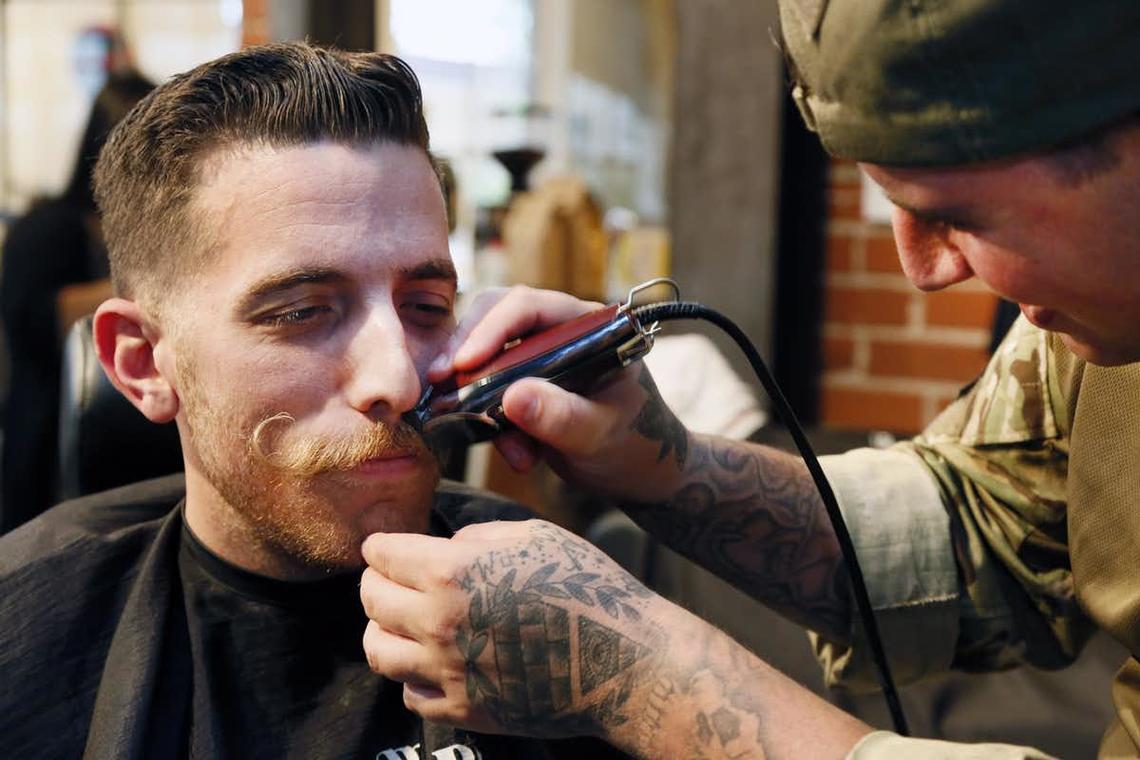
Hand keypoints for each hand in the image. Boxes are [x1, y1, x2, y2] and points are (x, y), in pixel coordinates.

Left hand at [360, 519, 664, 737]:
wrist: (623, 661)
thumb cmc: (587, 588)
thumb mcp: (534, 536)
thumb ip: (477, 536)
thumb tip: (447, 547)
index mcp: (452, 572)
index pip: (383, 555)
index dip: (380, 546)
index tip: (380, 546)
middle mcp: (438, 623)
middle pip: (371, 601)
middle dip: (375, 582)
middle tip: (387, 578)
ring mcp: (448, 672)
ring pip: (378, 651)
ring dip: (382, 630)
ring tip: (399, 621)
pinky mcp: (464, 709)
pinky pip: (410, 693)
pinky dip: (412, 674)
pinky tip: (432, 661)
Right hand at [430, 285, 690, 502]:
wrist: (639, 472)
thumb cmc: (635, 444)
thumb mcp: (601, 433)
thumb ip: (563, 416)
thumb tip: (514, 397)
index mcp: (588, 325)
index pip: (529, 305)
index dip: (491, 329)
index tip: (462, 363)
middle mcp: (558, 332)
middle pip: (495, 317)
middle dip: (465, 350)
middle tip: (441, 384)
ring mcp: (538, 357)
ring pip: (484, 354)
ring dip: (474, 394)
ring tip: (499, 441)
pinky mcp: (522, 384)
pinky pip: (486, 389)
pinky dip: (486, 419)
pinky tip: (515, 453)